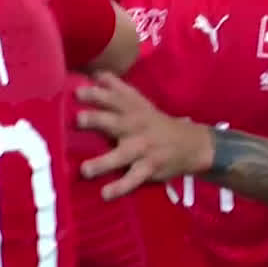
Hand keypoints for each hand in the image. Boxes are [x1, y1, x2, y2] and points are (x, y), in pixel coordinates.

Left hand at [76, 72, 214, 199]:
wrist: (192, 144)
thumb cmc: (153, 121)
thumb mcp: (139, 101)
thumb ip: (117, 88)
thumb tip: (95, 72)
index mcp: (132, 109)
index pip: (113, 97)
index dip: (96, 93)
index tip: (75, 91)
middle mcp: (136, 126)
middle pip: (115, 121)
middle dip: (97, 120)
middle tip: (78, 120)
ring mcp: (143, 148)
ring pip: (122, 155)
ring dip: (103, 162)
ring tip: (85, 170)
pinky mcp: (149, 167)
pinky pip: (133, 179)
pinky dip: (120, 187)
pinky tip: (105, 194)